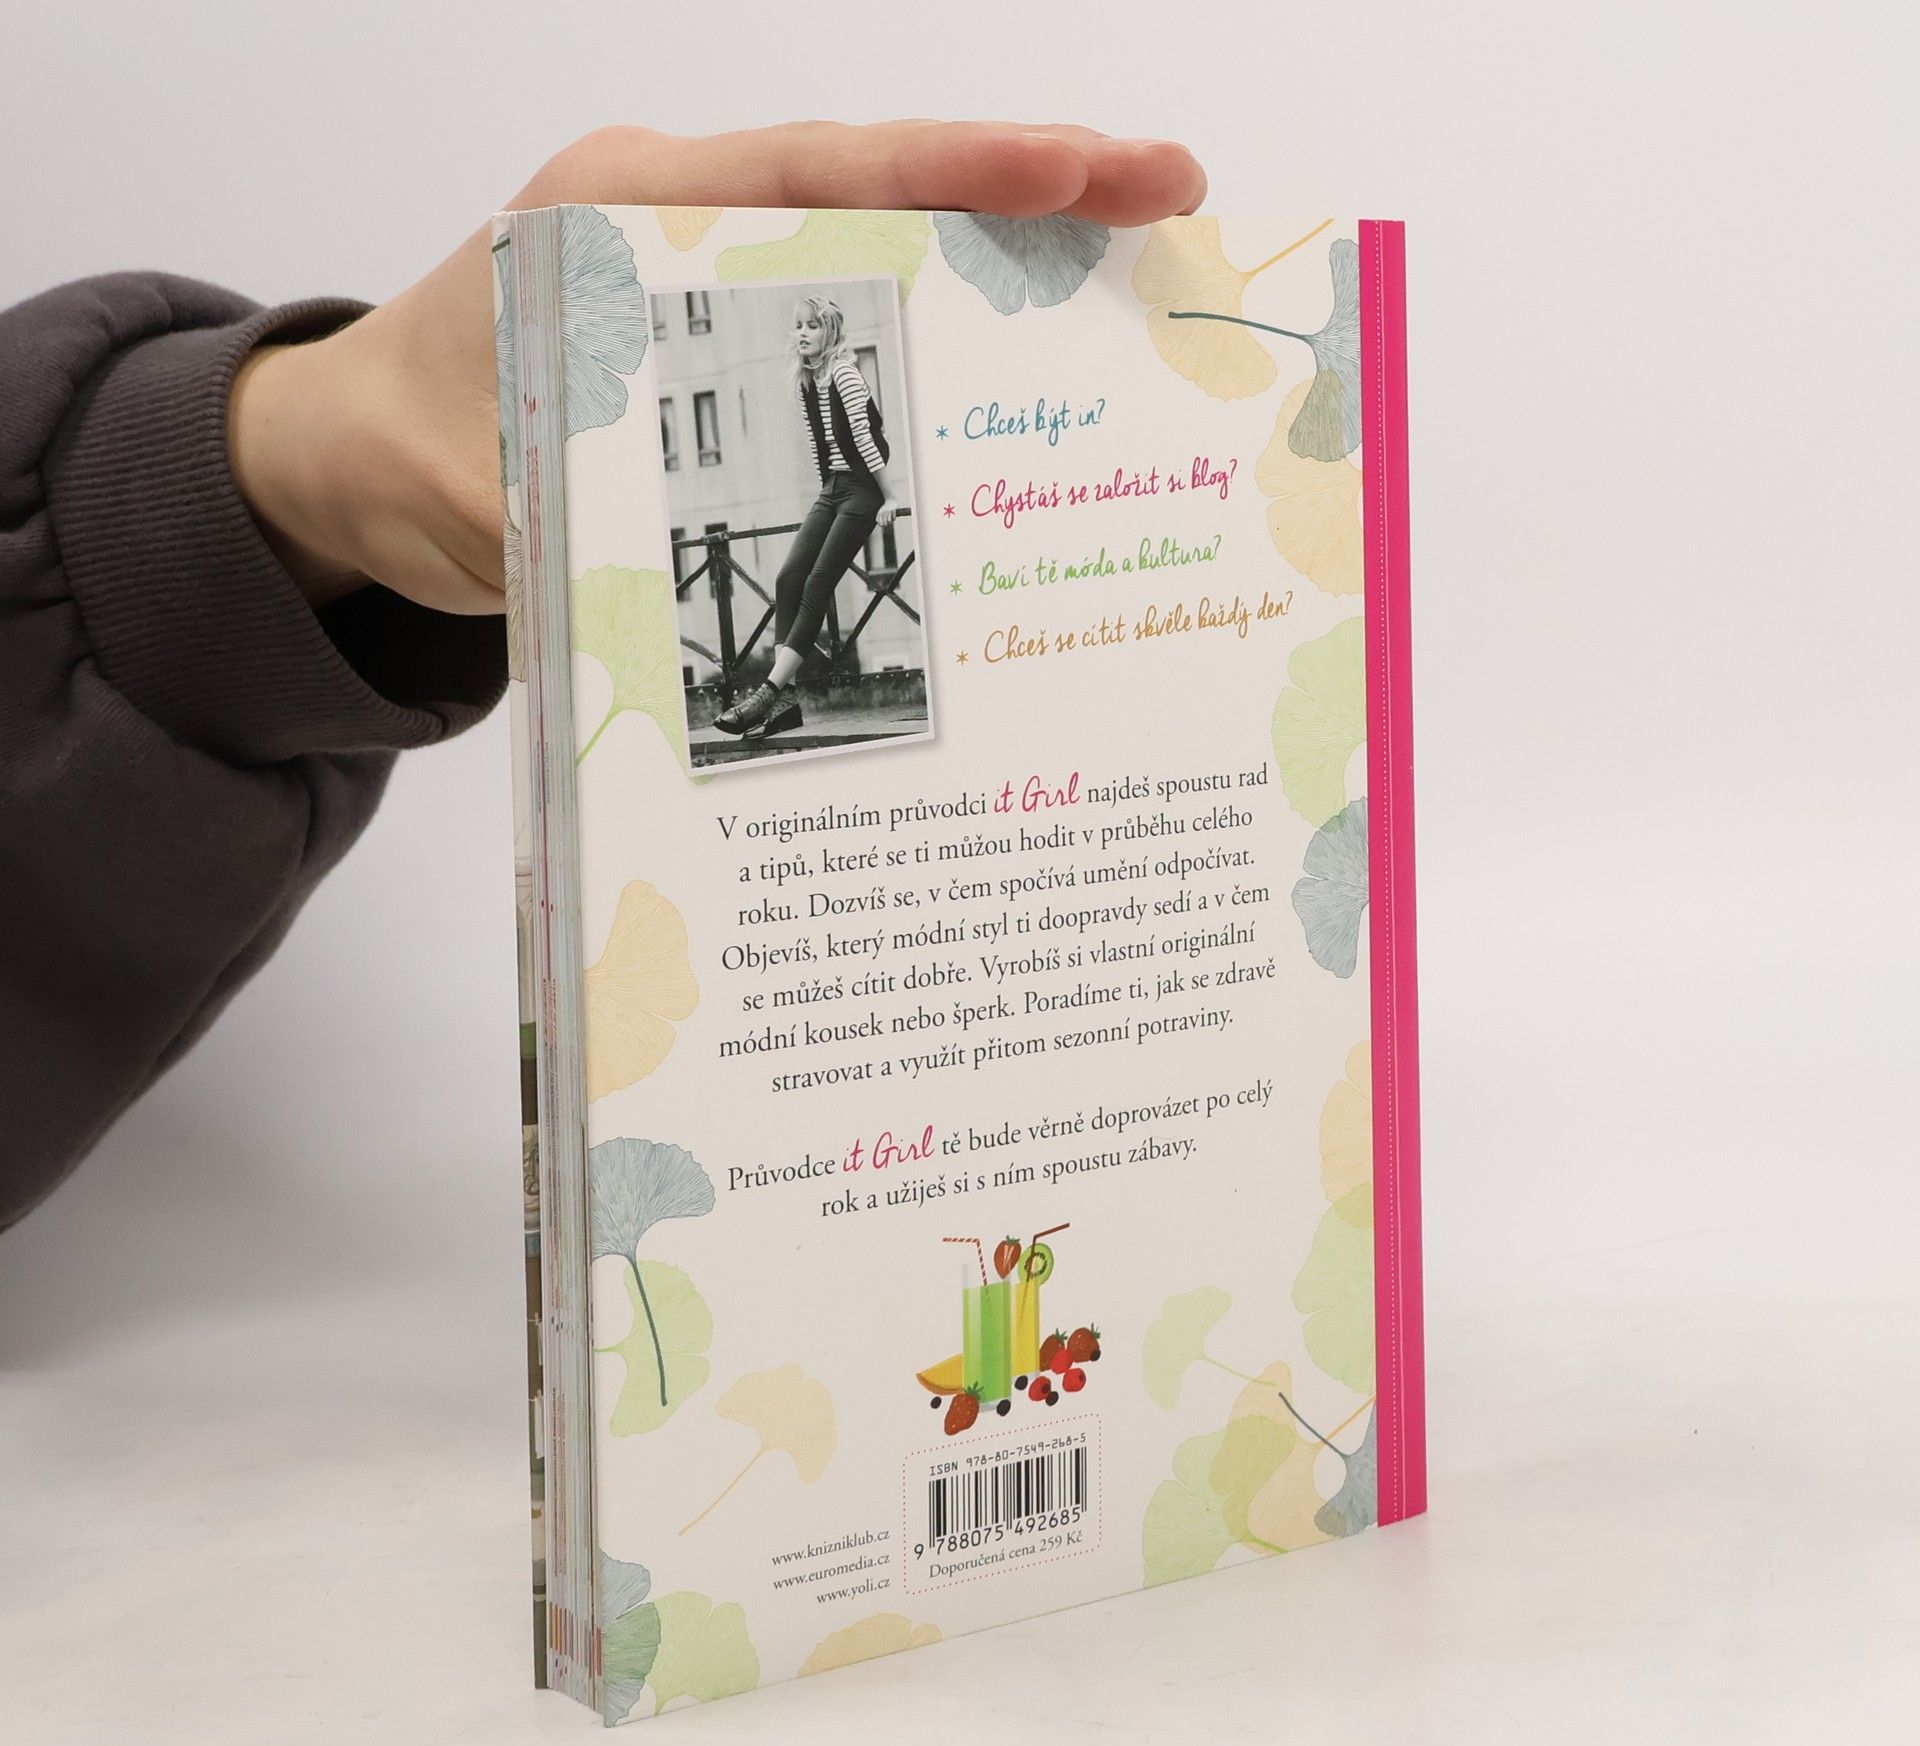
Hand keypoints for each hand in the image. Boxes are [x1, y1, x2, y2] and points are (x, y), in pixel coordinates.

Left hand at [227, 121, 1206, 612]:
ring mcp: (713, 285)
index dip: (951, 167)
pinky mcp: (730, 352)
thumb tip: (693, 534)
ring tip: (1138, 277)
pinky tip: (1025, 375)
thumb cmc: (398, 446)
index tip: (1076, 165)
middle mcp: (681, 225)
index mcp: (615, 213)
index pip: (809, 169)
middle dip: (1027, 190)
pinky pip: (855, 332)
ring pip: (883, 254)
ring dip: (1007, 269)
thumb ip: (570, 494)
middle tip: (1167, 197)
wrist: (353, 470)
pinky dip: (943, 345)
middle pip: (878, 189)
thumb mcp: (469, 480)